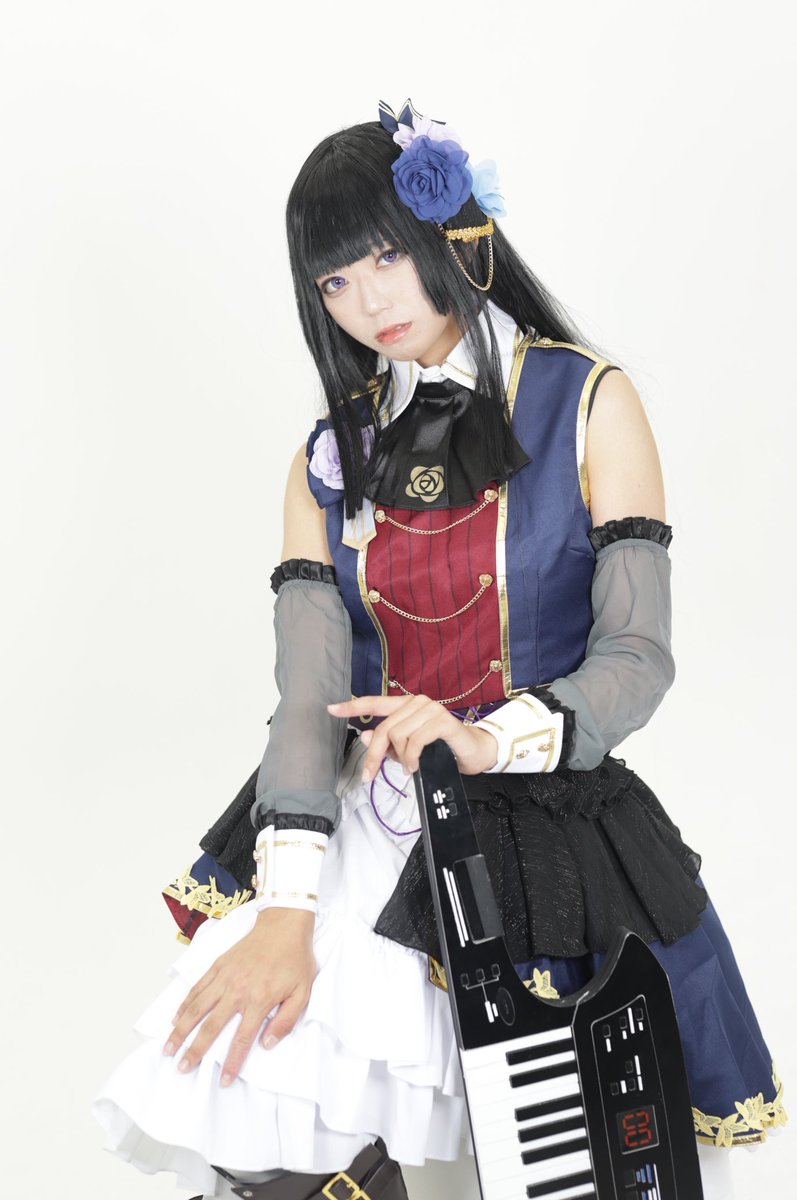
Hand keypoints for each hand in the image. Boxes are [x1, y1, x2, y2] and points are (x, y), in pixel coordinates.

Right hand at [163, 907, 316, 1086]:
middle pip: (211, 1027)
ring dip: (181, 1030)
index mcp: (259, 999)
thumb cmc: (295, 959)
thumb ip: (286, 1021)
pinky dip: (184, 1004)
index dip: (232, 1062)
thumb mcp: (302, 992)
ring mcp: (224, 977)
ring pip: (197, 1008)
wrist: (283, 925)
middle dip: (195, 1050)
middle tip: (182, 1068)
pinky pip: (197, 988)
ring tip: (168, 1048)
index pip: (242, 1039)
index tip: (224, 1080)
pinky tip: (175, 1018)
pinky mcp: (217, 965)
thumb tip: (267, 1044)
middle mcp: (237, 990)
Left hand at [327, 694, 498, 781]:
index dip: (352, 706)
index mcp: (406, 705)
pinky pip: (416, 741)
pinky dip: (412, 758)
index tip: (331, 709)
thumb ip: (388, 744)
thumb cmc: (440, 749)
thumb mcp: (408, 750)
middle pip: (384, 728)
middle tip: (369, 775)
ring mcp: (431, 709)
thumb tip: (367, 737)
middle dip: (374, 755)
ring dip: (401, 758)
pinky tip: (416, 767)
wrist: (472, 753)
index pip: (375, 702)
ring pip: (398, 735)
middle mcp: (417, 702)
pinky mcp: (442, 721)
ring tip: (410, 767)